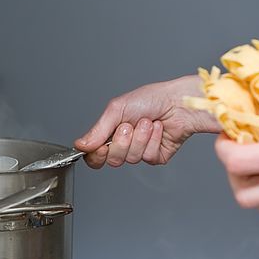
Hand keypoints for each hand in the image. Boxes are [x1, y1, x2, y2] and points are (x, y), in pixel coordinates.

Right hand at [75, 75, 221, 167]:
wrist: (178, 102)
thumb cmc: (151, 99)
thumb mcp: (117, 110)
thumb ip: (98, 130)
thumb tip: (80, 145)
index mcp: (112, 133)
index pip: (95, 156)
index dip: (96, 155)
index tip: (101, 147)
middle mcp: (125, 145)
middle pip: (113, 160)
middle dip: (122, 141)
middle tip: (130, 125)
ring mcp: (141, 152)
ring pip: (131, 159)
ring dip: (140, 137)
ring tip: (148, 123)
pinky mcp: (156, 157)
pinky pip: (148, 157)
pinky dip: (152, 140)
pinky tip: (158, 129)